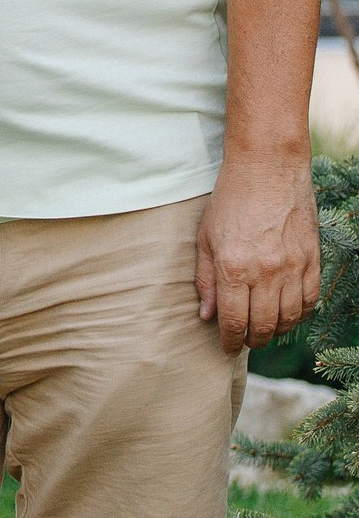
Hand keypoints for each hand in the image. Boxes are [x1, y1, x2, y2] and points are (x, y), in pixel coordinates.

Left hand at [196, 152, 319, 354]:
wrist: (268, 169)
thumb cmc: (230, 200)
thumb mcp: (205, 236)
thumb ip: (206, 278)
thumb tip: (207, 315)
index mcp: (234, 267)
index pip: (233, 320)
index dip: (229, 340)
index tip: (225, 348)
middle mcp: (265, 272)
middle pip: (263, 326)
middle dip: (251, 340)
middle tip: (243, 342)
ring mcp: (293, 268)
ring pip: (288, 319)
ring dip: (275, 330)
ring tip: (262, 329)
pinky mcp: (312, 261)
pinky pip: (309, 302)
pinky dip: (298, 315)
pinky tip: (285, 313)